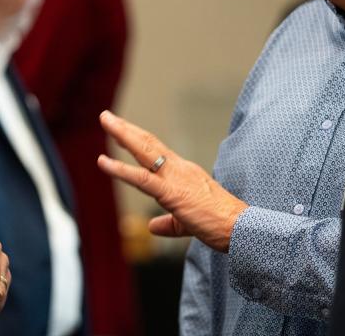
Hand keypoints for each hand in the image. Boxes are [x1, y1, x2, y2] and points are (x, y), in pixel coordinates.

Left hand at [96, 110, 247, 251]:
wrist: (240, 227)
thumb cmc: (220, 223)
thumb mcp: (187, 222)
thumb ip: (169, 223)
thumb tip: (152, 227)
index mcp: (183, 173)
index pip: (156, 151)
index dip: (137, 139)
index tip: (121, 129)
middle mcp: (178, 169)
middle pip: (148, 143)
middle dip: (126, 129)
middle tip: (106, 116)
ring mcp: (175, 178)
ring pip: (144, 151)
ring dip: (122, 134)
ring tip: (105, 120)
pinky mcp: (171, 194)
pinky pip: (141, 179)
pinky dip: (120, 169)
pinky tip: (104, 162)